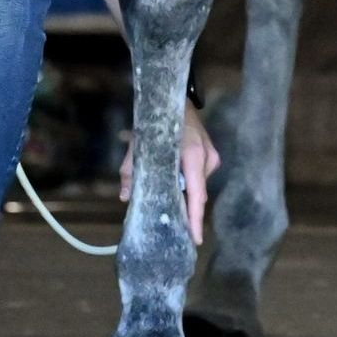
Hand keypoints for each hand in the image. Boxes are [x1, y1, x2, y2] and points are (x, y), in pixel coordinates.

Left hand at [119, 99, 220, 245]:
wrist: (174, 98)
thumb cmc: (156, 121)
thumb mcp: (139, 145)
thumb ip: (131, 171)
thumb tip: (124, 197)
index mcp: (192, 154)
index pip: (197, 193)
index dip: (195, 218)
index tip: (195, 238)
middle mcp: (207, 156)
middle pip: (198, 194)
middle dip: (188, 213)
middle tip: (177, 233)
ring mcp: (212, 155)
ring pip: (197, 186)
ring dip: (184, 195)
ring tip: (170, 206)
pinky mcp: (211, 155)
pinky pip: (198, 177)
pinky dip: (187, 184)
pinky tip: (175, 188)